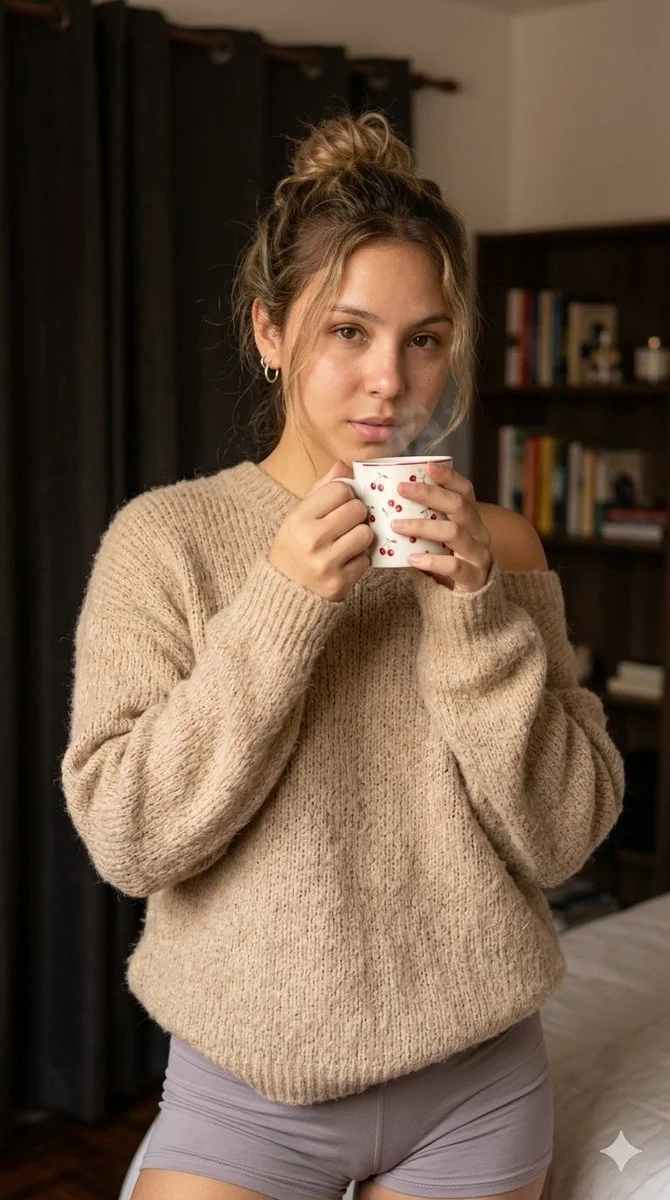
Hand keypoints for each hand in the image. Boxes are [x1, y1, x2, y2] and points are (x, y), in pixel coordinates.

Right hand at [268, 461, 372, 601]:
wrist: (283, 591)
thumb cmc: (294, 547)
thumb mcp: (298, 515)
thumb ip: (321, 490)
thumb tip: (343, 464)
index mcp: (299, 518)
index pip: (341, 489)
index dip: (346, 494)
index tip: (341, 503)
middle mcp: (312, 539)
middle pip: (357, 509)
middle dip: (357, 514)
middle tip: (346, 523)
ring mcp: (327, 562)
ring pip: (366, 533)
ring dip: (361, 536)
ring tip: (347, 542)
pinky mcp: (340, 582)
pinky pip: (366, 560)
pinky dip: (359, 560)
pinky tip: (345, 561)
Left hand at [390, 461, 492, 592]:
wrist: (463, 604)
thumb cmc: (442, 564)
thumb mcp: (432, 540)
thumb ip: (415, 521)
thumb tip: (377, 502)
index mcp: (469, 519)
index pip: (465, 490)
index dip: (449, 476)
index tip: (428, 465)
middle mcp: (478, 532)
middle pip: (459, 506)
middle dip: (430, 494)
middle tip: (401, 489)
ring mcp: (478, 555)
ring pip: (454, 533)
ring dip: (423, 526)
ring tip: (396, 525)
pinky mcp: (473, 578)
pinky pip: (453, 565)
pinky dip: (430, 560)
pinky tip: (410, 558)